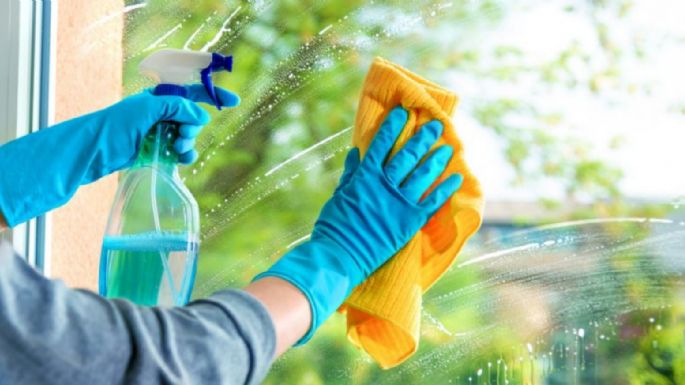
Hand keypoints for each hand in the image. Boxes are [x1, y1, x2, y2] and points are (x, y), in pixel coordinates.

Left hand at [109, 84, 238, 164]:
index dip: (212, 94)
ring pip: (189, 136)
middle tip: (182, 135)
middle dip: (193, 126)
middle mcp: (163, 113)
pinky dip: (185, 155)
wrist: (95, 150)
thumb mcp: (148, 108)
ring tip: (177, 148)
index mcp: (160, 97)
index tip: (233, 101)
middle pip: (194, 117)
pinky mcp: (159, 150)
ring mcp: (161, 132)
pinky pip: (182, 152)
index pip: (192, 90)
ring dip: (188, 142)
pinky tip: (181, 159)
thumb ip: (177, 108)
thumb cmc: (116, 124)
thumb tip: (202, 117)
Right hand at [254, 106, 461, 343]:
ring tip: (448, 148)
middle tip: (436, 125)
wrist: (339, 255)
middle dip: (423, 138)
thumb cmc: (333, 227)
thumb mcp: (338, 196)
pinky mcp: (410, 221)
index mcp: (365, 177)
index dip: (393, 127)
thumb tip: (356, 153)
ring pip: (423, 175)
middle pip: (407, 156)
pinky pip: (432, 201)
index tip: (403, 112)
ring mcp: (399, 202)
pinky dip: (445, 189)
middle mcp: (385, 185)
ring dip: (437, 159)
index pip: (382, 145)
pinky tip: (456, 178)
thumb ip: (350, 174)